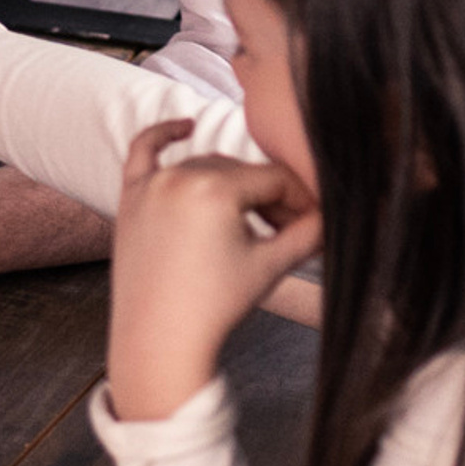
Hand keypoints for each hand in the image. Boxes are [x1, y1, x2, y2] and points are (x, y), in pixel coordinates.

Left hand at [106, 121, 322, 421]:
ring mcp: (150, 184)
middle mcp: (178, 177)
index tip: (313, 224)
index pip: (274, 179)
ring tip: (255, 217)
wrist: (160, 340)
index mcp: (214, 189)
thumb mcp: (272, 265)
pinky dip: (163, 135)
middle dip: (269, 198)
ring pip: (204, 166)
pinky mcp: (130, 197)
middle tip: (286, 231)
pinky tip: (186, 125)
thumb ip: (309, 232)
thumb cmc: (216, 306)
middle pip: (241, 172)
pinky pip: (143, 152)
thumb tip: (335, 213)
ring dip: (232, 185)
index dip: (300, 200)